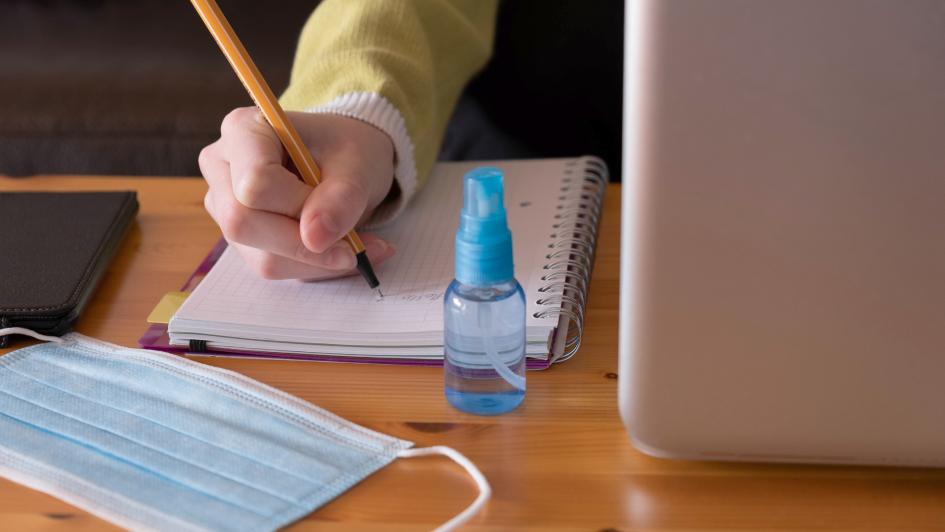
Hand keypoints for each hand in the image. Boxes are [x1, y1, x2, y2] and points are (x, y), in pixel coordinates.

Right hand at [199, 107, 396, 279]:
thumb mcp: (358, 165)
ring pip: (261, 255)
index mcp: (243, 129)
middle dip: (304, 244)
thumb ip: (341, 197)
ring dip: (318, 261)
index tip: (341, 208)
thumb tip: (315, 239)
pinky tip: (344, 253)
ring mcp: (225, 207)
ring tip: (361, 248)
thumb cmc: (347, 151)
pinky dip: (315, 267)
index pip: (255, 181)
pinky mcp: (242, 239)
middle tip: (355, 247)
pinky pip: (273, 266)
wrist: (347, 161)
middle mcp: (222, 167)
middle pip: (243, 223)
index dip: (299, 206)